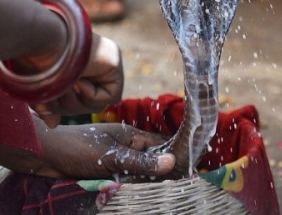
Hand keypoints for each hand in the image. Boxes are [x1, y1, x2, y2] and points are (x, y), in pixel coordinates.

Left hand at [0, 117, 174, 178]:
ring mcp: (114, 160)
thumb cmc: (77, 148)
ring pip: (137, 173)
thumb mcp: (112, 157)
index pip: (160, 144)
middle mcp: (125, 146)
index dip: (174, 155)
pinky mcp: (103, 172)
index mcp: (130, 135)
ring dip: (145, 182)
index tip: (189, 169)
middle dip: (161, 172)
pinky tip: (138, 195)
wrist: (43, 155)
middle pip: (150, 160)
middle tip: (178, 186)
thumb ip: (141, 162)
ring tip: (162, 194)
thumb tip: (172, 162)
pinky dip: (130, 187)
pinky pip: (123, 181)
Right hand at [32, 34, 123, 121]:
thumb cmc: (31, 61)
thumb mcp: (40, 88)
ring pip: (98, 103)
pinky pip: (111, 96)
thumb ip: (50, 106)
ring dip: (77, 101)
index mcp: (76, 65)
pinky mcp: (115, 62)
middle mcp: (93, 62)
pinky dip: (91, 95)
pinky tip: (79, 80)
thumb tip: (54, 124)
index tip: (45, 106)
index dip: (62, 107)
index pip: (77, 98)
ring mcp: (105, 61)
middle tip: (53, 96)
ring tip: (65, 85)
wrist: (40, 42)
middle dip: (67, 105)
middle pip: (87, 104)